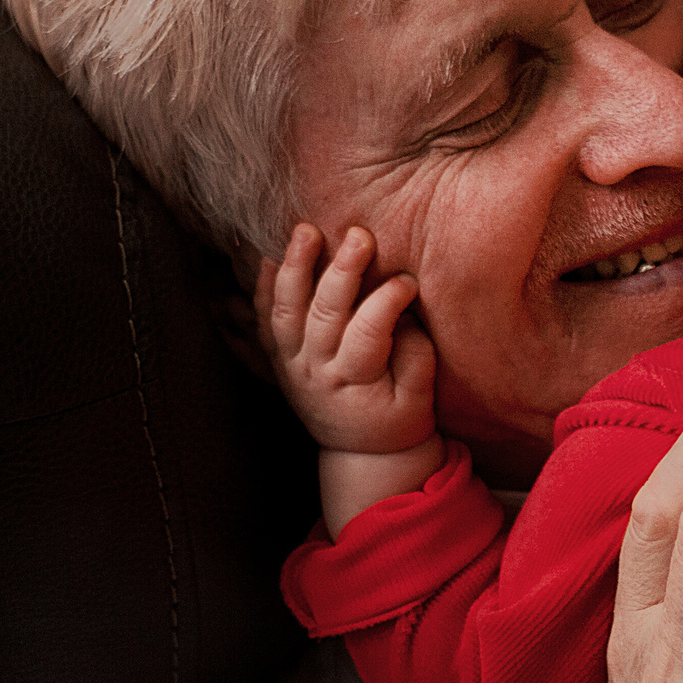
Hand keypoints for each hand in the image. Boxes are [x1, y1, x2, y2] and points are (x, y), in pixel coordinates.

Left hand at [255, 223, 441, 536]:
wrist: (357, 451)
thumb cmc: (396, 420)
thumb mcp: (418, 399)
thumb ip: (415, 356)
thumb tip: (406, 312)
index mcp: (353, 381)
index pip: (369, 330)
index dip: (388, 301)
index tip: (408, 281)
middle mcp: (314, 369)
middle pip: (324, 313)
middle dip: (342, 271)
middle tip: (360, 235)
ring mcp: (290, 361)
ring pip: (285, 309)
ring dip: (295, 267)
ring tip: (305, 230)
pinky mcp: (277, 354)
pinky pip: (264, 316)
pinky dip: (264, 284)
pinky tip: (268, 253)